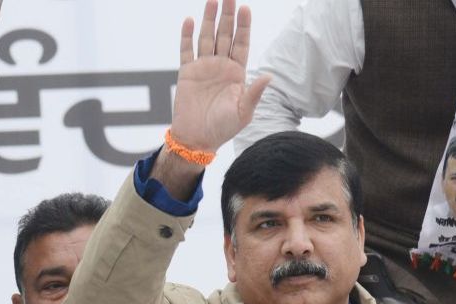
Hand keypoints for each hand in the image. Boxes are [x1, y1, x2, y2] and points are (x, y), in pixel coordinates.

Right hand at [170, 0, 268, 152]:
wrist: (197, 139)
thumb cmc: (223, 128)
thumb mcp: (243, 112)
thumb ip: (254, 93)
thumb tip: (269, 76)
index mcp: (237, 73)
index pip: (242, 43)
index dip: (244, 26)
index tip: (245, 8)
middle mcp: (221, 66)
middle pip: (225, 35)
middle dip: (227, 15)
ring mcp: (203, 67)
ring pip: (207, 38)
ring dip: (209, 19)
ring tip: (212, 1)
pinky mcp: (187, 73)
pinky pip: (186, 50)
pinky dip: (187, 36)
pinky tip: (190, 21)